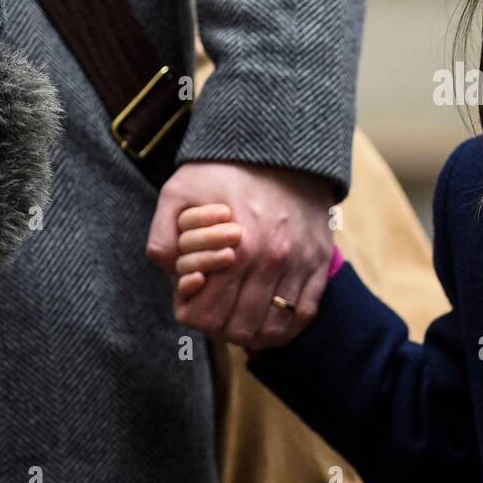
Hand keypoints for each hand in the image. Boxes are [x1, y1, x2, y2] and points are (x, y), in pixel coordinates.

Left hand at [146, 162, 332, 349]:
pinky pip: (304, 313)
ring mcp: (300, 263)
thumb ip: (163, 237)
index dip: (191, 316)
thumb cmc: (224, 172)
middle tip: (212, 314)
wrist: (282, 148)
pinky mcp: (320, 261)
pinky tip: (268, 326)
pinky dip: (285, 329)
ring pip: (272, 328)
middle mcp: (271, 261)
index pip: (206, 315)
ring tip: (238, 323)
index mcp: (235, 249)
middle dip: (218, 327)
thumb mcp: (178, 193)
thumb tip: (171, 277)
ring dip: (251, 334)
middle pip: (238, 327)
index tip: (190, 303)